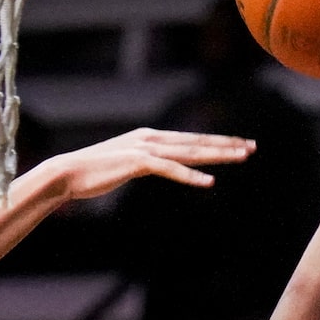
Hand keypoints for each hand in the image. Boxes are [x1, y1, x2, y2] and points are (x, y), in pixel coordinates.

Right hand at [36, 128, 255, 202]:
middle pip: (196, 141)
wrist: (67, 173)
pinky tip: (209, 181)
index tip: (238, 144)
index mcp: (150, 137)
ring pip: (190, 152)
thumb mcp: (123, 165)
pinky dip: (191, 175)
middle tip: (252, 147)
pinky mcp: (137, 163)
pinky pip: (171, 169)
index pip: (190, 139)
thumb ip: (141, 163)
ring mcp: (145, 148)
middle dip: (226, 144)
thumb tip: (151, 167)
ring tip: (242, 157)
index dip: (216, 141)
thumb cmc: (92, 173)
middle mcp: (151, 138)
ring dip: (218, 155)